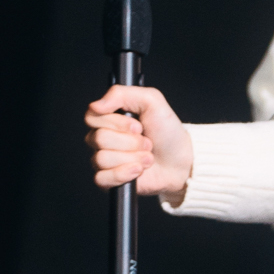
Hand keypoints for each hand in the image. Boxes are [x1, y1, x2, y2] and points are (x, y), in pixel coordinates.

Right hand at [84, 85, 194, 203]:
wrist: (181, 161)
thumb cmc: (167, 131)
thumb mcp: (152, 101)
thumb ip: (121, 94)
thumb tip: (95, 105)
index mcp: (109, 118)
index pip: (92, 117)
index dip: (116, 123)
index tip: (138, 126)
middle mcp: (102, 138)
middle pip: (99, 138)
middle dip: (131, 142)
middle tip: (147, 142)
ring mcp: (104, 160)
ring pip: (102, 159)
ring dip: (132, 158)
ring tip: (147, 157)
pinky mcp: (108, 180)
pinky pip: (101, 178)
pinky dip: (124, 174)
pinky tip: (138, 171)